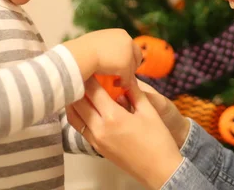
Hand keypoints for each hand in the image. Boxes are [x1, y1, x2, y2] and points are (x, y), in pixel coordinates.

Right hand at [63, 29, 142, 87]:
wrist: (81, 53)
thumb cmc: (84, 48)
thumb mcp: (98, 41)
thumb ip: (107, 45)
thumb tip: (105, 51)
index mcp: (122, 34)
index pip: (132, 46)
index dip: (129, 57)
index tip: (122, 64)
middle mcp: (128, 41)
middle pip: (137, 56)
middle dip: (131, 66)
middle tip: (124, 75)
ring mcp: (128, 54)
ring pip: (132, 69)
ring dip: (126, 76)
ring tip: (117, 82)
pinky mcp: (125, 66)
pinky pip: (128, 78)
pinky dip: (123, 83)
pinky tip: (116, 85)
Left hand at [67, 77, 182, 189]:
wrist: (159, 169)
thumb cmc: (157, 140)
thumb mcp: (149, 112)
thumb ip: (134, 93)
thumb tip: (125, 77)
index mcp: (113, 117)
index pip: (93, 91)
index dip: (89, 76)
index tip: (89, 65)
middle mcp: (99, 128)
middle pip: (79, 102)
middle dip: (78, 86)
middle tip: (80, 73)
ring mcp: (96, 140)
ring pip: (74, 116)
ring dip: (74, 101)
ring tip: (79, 88)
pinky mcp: (96, 147)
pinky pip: (80, 127)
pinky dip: (78, 114)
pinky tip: (84, 106)